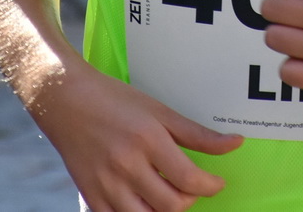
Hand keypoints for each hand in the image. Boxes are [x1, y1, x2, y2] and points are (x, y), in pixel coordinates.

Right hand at [36, 64, 241, 211]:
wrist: (67, 101)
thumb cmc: (115, 101)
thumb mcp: (160, 111)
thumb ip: (198, 134)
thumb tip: (234, 144)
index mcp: (148, 140)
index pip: (189, 179)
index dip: (210, 186)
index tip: (216, 183)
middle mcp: (127, 165)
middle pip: (171, 205)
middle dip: (190, 200)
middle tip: (191, 187)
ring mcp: (107, 184)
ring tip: (169, 195)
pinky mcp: (91, 196)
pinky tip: (144, 201)